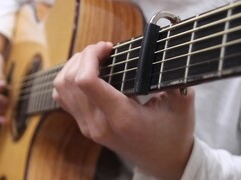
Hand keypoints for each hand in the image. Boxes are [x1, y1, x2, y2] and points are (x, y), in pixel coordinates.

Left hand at [53, 42, 194, 178]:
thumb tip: (160, 52)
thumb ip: (172, 77)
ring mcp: (88, 127)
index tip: (108, 47)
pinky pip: (63, 99)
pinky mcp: (84, 127)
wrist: (163, 162)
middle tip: (103, 49)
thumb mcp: (180, 105)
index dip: (91, 56)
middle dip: (83, 56)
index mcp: (121, 117)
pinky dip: (67, 81)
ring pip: (61, 88)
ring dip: (73, 66)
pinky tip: (84, 74)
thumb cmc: (173, 134)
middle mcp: (97, 124)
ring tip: (92, 59)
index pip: (86, 81)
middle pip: (70, 80)